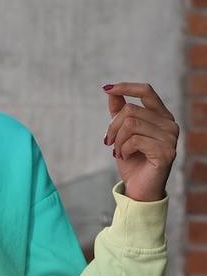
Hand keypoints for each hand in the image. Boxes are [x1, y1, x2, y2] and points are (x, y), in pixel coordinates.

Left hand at [102, 82, 178, 201]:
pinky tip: (125, 157)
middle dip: (112, 126)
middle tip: (108, 142)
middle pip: (131, 110)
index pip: (146, 91)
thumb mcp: (121, 133)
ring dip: (117, 140)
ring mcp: (170, 138)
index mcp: (161, 116)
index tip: (106, 89)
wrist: (139, 188)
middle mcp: (170, 124)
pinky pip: (134, 140)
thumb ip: (119, 112)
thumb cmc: (132, 160)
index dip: (126, 87)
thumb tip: (110, 91)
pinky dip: (123, 149)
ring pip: (131, 124)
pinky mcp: (165, 152)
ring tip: (118, 151)